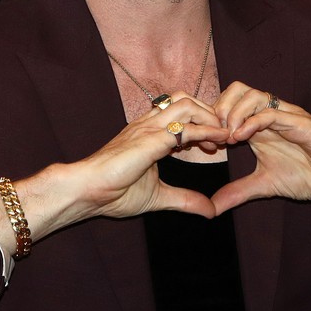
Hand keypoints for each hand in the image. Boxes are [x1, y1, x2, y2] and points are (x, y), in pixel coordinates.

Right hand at [73, 92, 230, 220]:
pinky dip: (206, 132)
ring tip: (222, 136)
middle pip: (187, 100)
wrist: (87, 190)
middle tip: (223, 136)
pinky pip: (184, 129)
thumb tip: (209, 210)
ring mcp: (149, 128)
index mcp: (148, 133)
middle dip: (209, 114)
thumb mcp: (158, 197)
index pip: (181, 114)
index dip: (202, 124)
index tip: (215, 144)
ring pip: (187, 105)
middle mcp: (149, 124)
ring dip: (210, 118)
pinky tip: (218, 141)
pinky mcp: (151, 139)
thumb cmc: (113, 192)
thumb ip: (184, 199)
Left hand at [210, 82, 310, 213]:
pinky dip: (251, 121)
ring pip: (252, 94)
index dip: (212, 119)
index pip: (228, 104)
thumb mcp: (265, 185)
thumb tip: (212, 208)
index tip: (203, 142)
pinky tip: (241, 137)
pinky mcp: (299, 122)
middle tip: (214, 135)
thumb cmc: (310, 174)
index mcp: (258, 126)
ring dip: (233, 113)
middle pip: (236, 89)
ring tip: (227, 137)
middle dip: (219, 108)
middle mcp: (269, 115)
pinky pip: (271, 112)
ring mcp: (284, 116)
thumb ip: (239, 192)